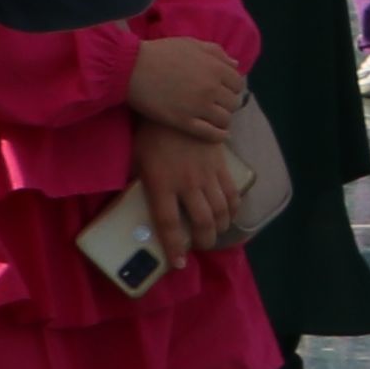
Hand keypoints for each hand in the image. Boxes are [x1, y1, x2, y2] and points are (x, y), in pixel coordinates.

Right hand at [123, 36, 251, 142]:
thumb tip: (235, 64)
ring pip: (225, 119)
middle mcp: (211, 88)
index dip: (231, 87)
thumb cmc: (160, 53)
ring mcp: (198, 106)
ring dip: (222, 119)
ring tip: (215, 118)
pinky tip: (218, 134)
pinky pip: (211, 134)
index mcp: (215, 68)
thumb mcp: (191, 44)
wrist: (130, 68)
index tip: (223, 90)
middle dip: (227, 103)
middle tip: (218, 104)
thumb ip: (216, 52)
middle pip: (233, 102)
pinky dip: (219, 135)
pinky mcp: (184, 122)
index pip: (238, 83)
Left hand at [127, 116, 253, 264]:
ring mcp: (207, 174)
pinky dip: (234, 207)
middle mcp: (186, 184)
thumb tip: (135, 203)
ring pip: (221, 209)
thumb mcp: (136, 159)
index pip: (168, 224)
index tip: (179, 264)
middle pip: (202, 221)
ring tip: (217, 232)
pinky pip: (232, 191)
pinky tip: (231, 213)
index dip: (174, 247)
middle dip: (205, 239)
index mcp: (161, 184)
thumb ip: (141, 182)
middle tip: (202, 246)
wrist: (178, 104)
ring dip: (221, 226)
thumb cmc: (150, 133)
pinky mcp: (221, 163)